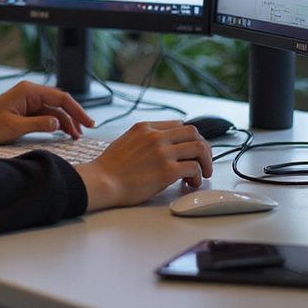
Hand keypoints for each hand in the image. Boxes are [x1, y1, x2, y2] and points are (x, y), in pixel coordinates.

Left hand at [0, 80, 94, 143]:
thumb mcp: (14, 127)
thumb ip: (38, 124)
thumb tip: (58, 123)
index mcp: (29, 91)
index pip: (60, 98)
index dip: (77, 110)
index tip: (88, 122)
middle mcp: (31, 93)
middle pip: (60, 102)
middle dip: (74, 116)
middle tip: (87, 130)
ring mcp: (29, 101)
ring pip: (54, 110)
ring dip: (66, 122)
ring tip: (76, 136)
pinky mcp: (26, 110)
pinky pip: (46, 115)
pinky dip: (56, 123)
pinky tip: (63, 132)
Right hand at [76, 121, 212, 211]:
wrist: (102, 181)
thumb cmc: (110, 167)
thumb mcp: (126, 140)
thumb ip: (145, 138)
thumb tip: (161, 145)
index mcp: (145, 127)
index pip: (178, 124)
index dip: (189, 138)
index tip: (190, 149)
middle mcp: (156, 136)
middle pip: (193, 132)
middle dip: (203, 147)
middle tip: (203, 160)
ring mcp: (163, 152)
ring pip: (199, 148)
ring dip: (205, 161)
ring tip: (202, 173)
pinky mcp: (167, 171)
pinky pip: (194, 168)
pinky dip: (197, 176)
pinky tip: (190, 183)